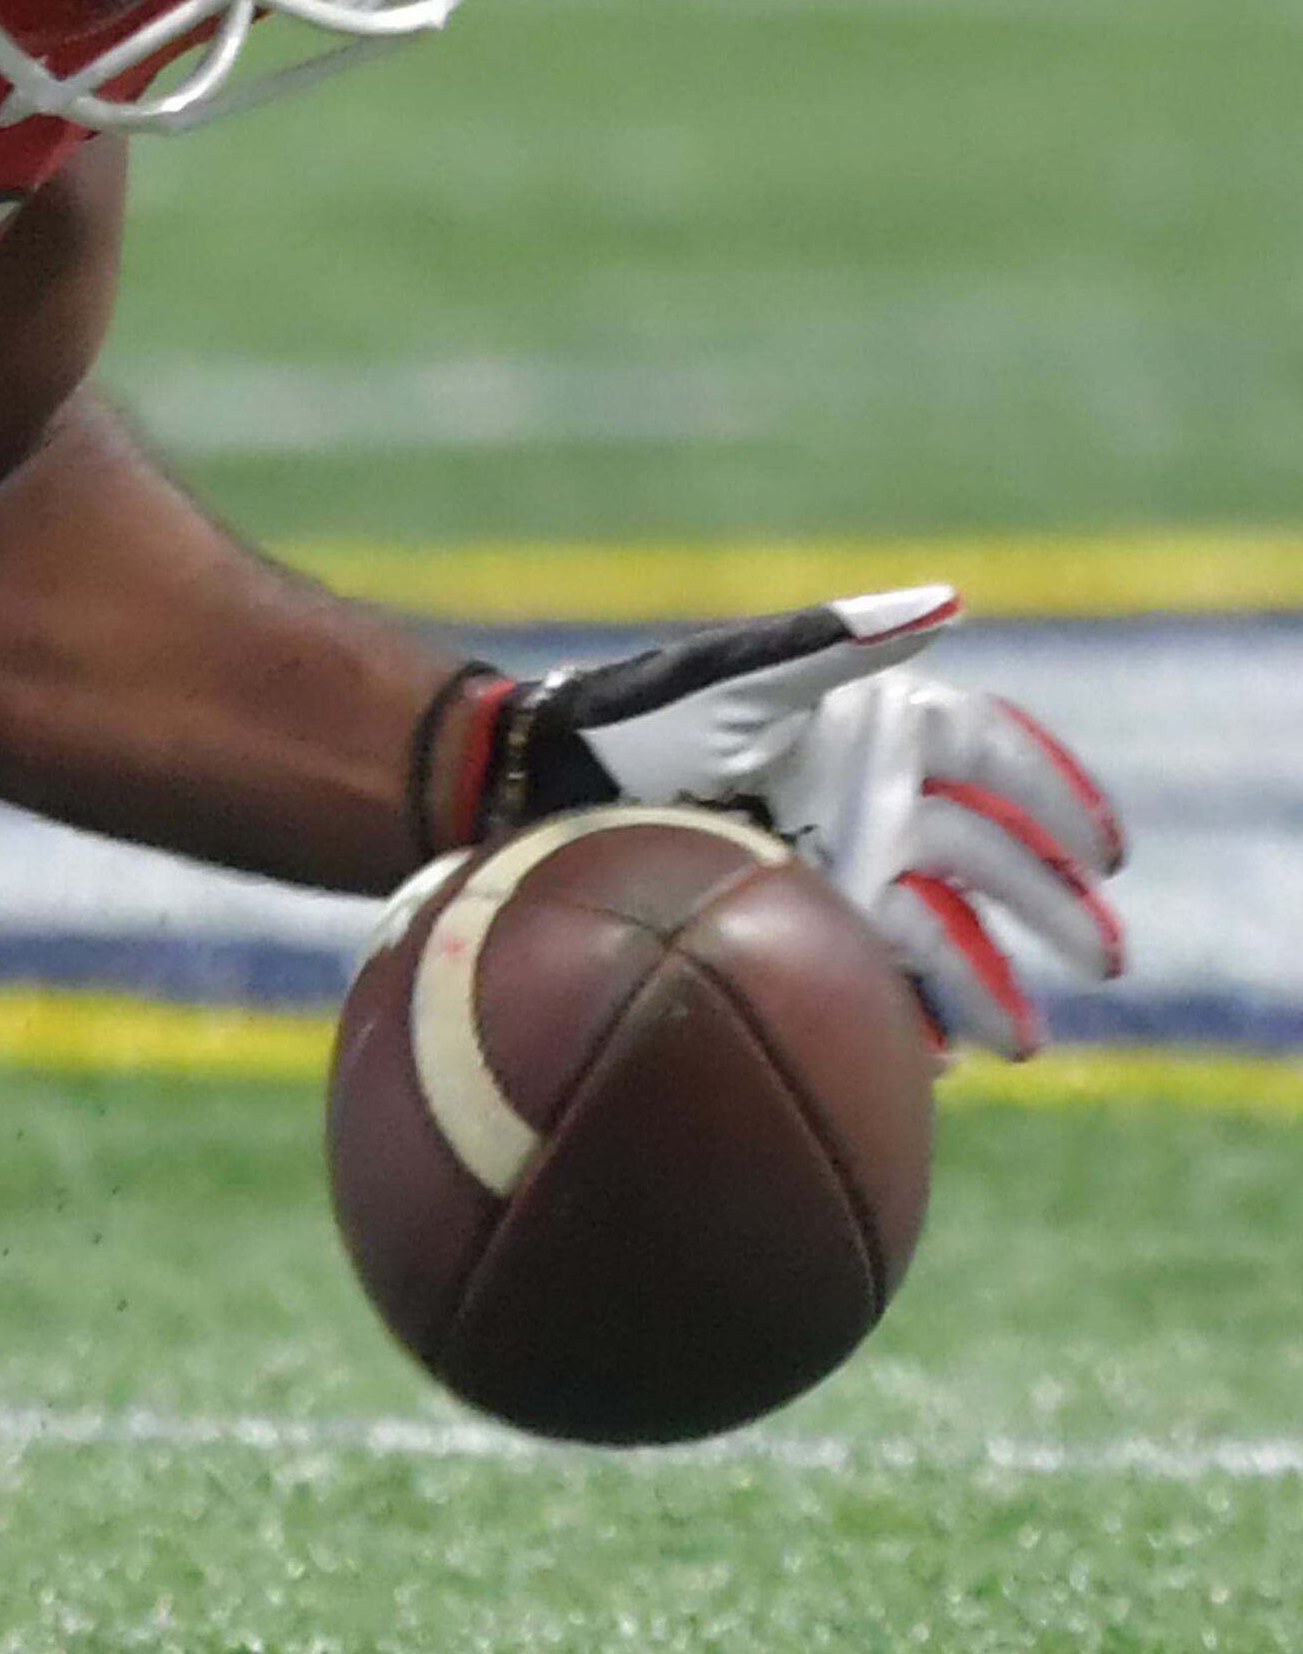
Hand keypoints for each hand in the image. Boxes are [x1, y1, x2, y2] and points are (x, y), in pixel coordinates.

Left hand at [448, 588, 1125, 1061]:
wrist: (544, 794)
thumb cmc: (639, 719)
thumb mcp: (740, 675)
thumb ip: (841, 643)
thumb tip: (947, 602)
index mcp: (873, 729)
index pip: (995, 755)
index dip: (1058, 793)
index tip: (1109, 849)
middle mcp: (870, 798)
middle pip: (989, 856)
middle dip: (1051, 904)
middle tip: (1102, 957)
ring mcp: (839, 866)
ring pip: (944, 928)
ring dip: (992, 980)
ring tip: (1024, 1040)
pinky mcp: (798, 925)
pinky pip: (878, 975)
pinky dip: (917, 1011)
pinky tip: (944, 1051)